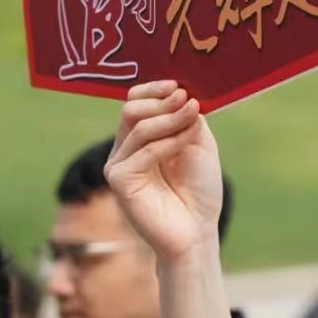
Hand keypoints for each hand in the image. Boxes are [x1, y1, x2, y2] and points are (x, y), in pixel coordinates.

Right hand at [104, 80, 222, 261]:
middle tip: (186, 101)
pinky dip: (169, 142)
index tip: (178, 86)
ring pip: (138, 127)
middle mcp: (126, 149)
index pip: (134, 103)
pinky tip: (187, 141)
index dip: (152, 90)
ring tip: (194, 117)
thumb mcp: (199, 144)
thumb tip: (180, 93)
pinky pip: (143, 151)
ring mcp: (119, 165)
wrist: (197, 231)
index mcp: (141, 139)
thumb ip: (187, 118)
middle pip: (130, 109)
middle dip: (161, 102)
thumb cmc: (199, 191)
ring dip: (171, 119)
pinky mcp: (119, 180)